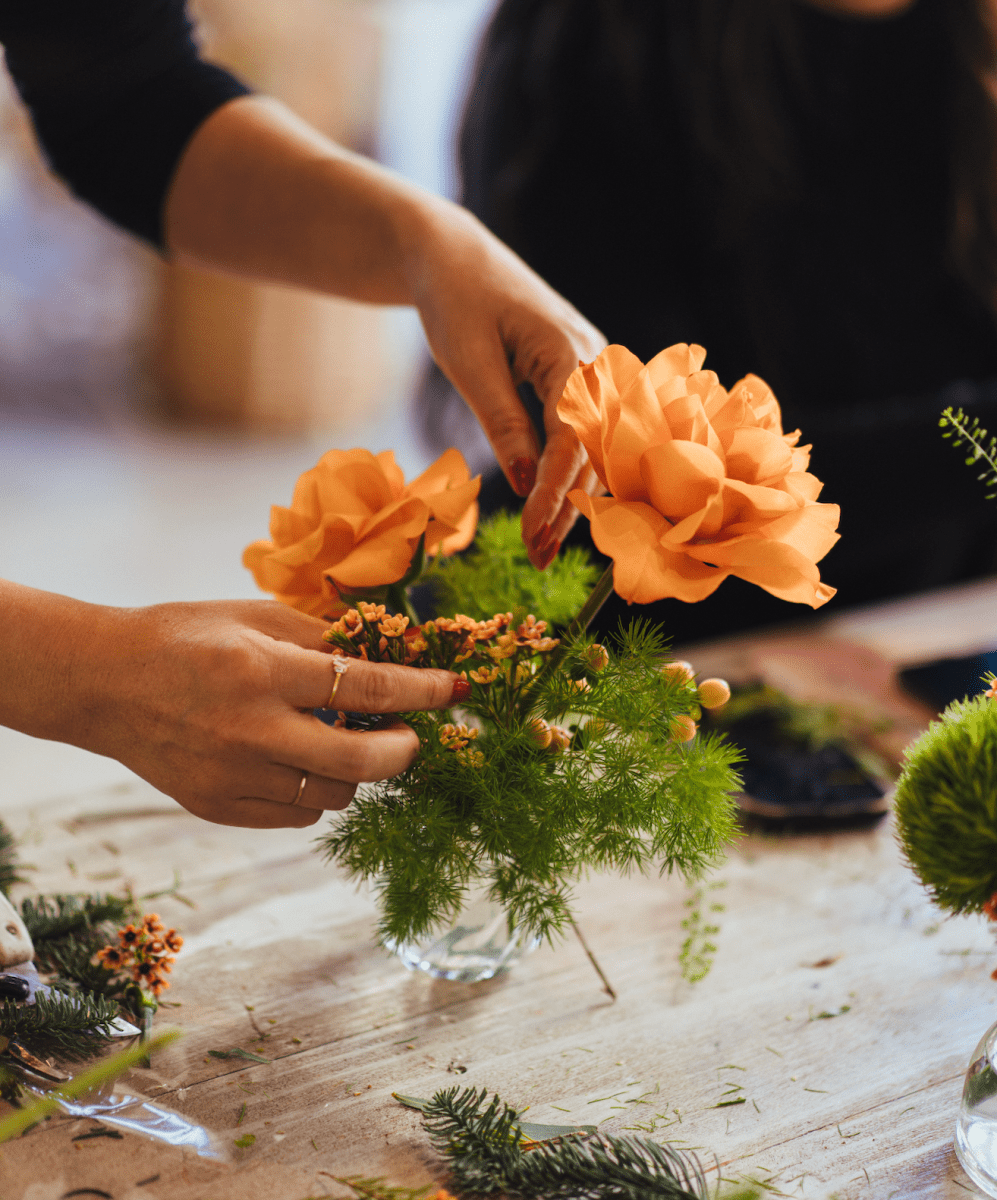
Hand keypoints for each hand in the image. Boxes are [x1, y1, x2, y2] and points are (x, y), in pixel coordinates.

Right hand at [16, 593, 461, 828]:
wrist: (100, 682)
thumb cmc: (181, 636)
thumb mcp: (250, 615)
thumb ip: (319, 635)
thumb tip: (386, 648)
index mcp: (262, 671)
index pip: (366, 688)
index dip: (422, 691)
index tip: (456, 692)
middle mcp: (251, 731)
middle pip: (361, 765)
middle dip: (404, 752)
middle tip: (411, 738)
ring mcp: (232, 777)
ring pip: (332, 797)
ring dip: (356, 773)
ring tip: (341, 741)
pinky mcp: (217, 807)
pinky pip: (296, 815)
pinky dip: (315, 791)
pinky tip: (300, 761)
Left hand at [164, 97, 606, 566]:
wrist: (456, 257)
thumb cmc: (456, 301)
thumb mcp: (469, 363)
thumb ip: (502, 422)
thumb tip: (524, 485)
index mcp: (571, 352)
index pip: (573, 439)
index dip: (554, 494)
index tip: (532, 538)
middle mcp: (597, 363)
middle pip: (596, 452)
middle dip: (570, 508)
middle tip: (537, 558)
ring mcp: (596, 372)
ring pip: (598, 450)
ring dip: (575, 499)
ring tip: (543, 546)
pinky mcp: (583, 382)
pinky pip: (591, 437)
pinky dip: (576, 477)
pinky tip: (557, 511)